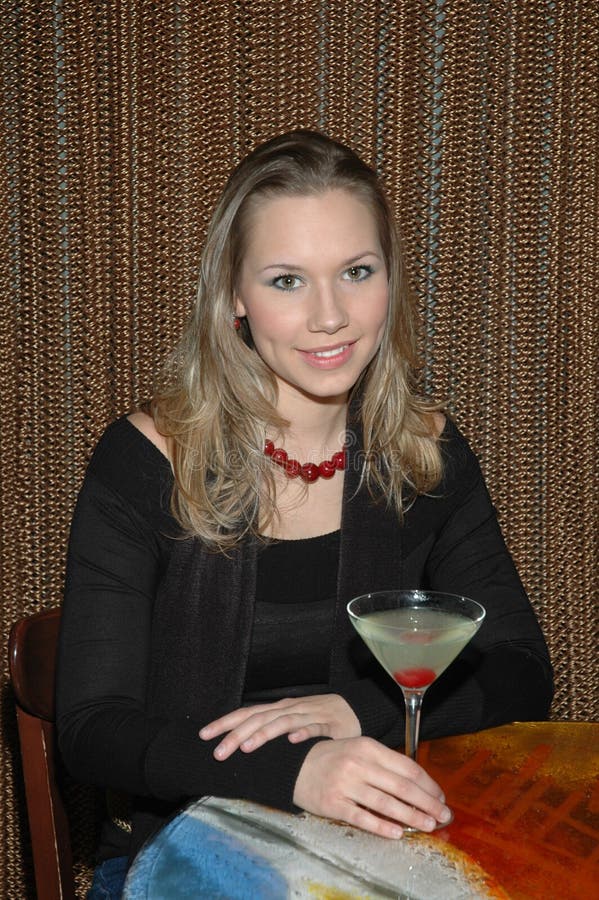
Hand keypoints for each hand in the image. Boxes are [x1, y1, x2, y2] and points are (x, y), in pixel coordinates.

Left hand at [199, 694, 360, 760]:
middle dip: (237, 735)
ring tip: (247, 747)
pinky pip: (315, 727)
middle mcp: (289, 709)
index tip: (204, 735)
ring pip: (282, 722)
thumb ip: (269, 731)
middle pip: (259, 719)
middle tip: (218, 752)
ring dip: (264, 734)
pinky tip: (292, 740)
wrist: (353, 710)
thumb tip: (238, 745)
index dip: (225, 723)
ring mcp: (309, 714)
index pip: (246, 714)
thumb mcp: (289, 723)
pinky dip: (303, 732)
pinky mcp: (330, 724)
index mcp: (277, 710)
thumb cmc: (317, 720)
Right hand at [293, 736, 451, 837]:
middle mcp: (358, 764)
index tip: (441, 796)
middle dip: (427, 803)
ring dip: (411, 816)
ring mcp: (345, 784)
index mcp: (368, 747)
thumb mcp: (358, 751)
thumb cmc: (333, 759)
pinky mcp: (334, 803)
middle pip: (401, 786)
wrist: (295, 766)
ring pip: (386, 803)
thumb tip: (417, 785)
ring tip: (428, 825)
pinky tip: (397, 833)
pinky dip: (382, 826)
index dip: (427, 784)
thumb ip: (384, 764)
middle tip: (443, 815)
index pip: (406, 766)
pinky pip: (363, 818)